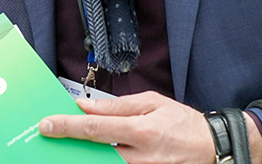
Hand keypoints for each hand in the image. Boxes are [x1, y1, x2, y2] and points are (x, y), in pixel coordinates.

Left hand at [39, 91, 261, 163]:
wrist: (215, 147)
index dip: (68, 127)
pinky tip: (92, 153)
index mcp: (142, 130)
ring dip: (84, 156)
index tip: (46, 124)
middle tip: (48, 138)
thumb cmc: (183, 122)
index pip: (96, 129)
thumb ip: (116, 107)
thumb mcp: (152, 103)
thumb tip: (86, 107)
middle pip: (95, 154)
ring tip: (67, 148)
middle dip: (69, 146)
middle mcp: (142, 157)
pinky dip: (104, 160)